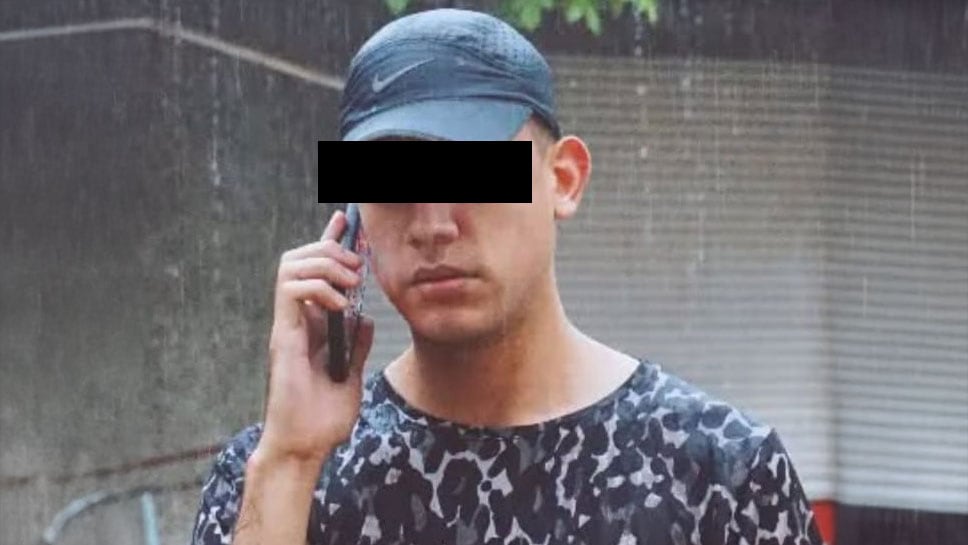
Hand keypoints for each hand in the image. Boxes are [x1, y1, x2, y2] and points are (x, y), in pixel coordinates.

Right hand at [259, 210, 374, 462]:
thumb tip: (366, 320)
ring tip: (349, 283)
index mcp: (311, 325)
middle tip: (357, 266)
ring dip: (325, 264)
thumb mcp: (351, 376)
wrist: (306, 445)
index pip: (315, 272)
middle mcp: (295, 320)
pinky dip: (317, 287)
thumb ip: (356, 347)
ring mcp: (287, 326)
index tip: (344, 220)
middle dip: (330, 248)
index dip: (328, 242)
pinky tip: (339, 305)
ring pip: (291, 265)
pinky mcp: (283, 336)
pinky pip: (291, 291)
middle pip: (299, 258)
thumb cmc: (322, 418)